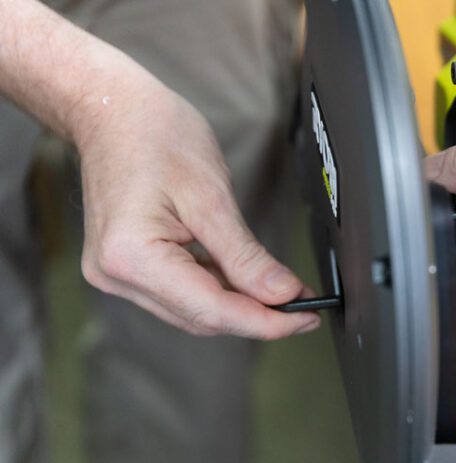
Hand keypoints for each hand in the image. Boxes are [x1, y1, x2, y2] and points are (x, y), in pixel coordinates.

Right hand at [77, 80, 319, 338]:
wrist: (110, 110)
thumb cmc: (154, 135)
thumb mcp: (211, 195)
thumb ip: (245, 255)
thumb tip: (282, 294)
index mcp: (132, 257)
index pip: (212, 310)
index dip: (266, 322)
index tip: (306, 318)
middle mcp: (117, 275)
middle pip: (203, 317)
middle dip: (258, 316)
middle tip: (305, 307)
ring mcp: (116, 275)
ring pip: (194, 311)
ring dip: (241, 306)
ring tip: (284, 293)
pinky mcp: (126, 268)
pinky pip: (181, 293)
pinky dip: (219, 290)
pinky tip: (247, 279)